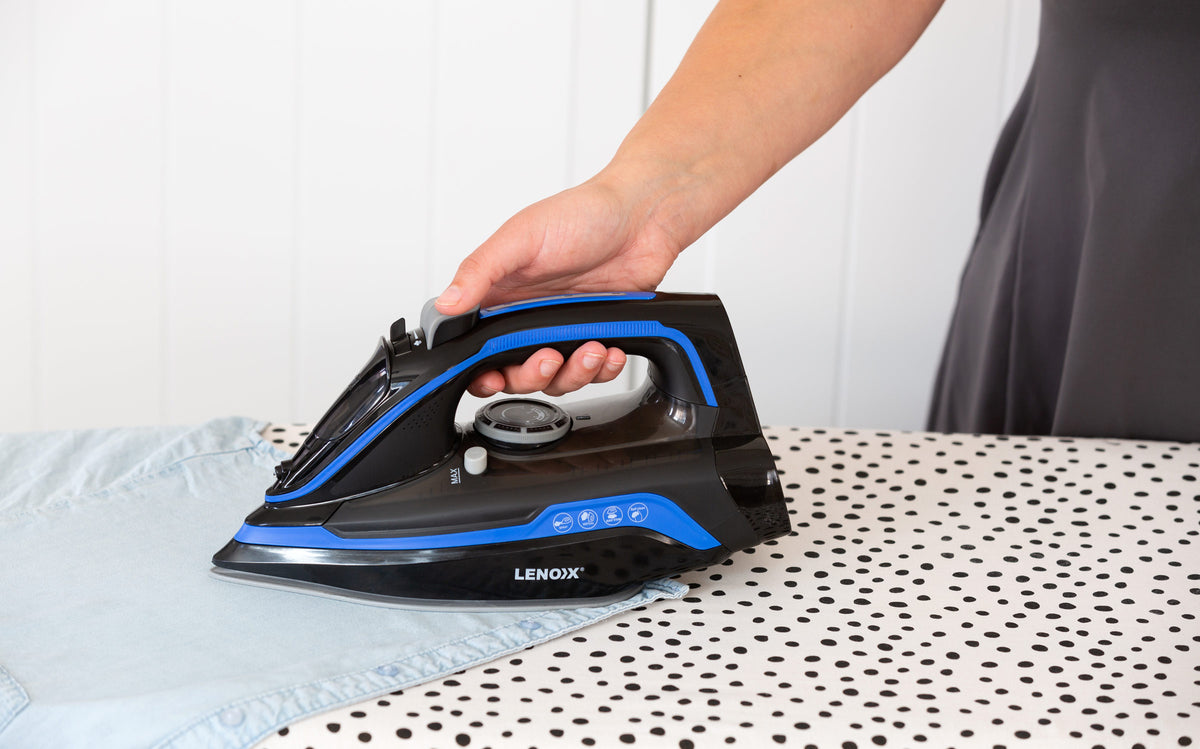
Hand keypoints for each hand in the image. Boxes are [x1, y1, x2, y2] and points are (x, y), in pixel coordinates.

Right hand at [437, 175, 682, 395]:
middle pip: (516, 372)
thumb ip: (481, 271)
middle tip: (549, 358)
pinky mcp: (597, 333)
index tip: (493, 376)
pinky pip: (595, 372)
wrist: (643, 215)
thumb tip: (446, 303)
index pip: (478, 346)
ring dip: (573, 374)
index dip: (481, 370)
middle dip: (531, 375)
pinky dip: (603, 369)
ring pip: (557, 378)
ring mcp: (564, 327)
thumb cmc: (583, 214)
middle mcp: (530, 315)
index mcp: (503, 294)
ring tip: (590, 349)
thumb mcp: (522, 237)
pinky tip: (610, 350)